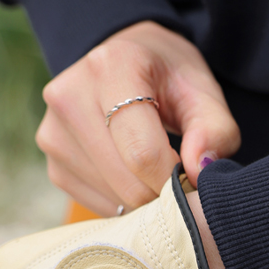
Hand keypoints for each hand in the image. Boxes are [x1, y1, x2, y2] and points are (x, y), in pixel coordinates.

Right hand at [36, 20, 240, 214]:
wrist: (122, 63)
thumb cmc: (167, 76)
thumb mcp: (201, 89)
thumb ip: (215, 129)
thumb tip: (200, 172)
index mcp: (111, 68)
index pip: (142, 152)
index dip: (174, 178)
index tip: (191, 175)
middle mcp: (69, 97)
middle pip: (126, 181)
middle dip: (161, 192)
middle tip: (177, 175)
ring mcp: (53, 133)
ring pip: (113, 198)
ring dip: (143, 198)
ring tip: (153, 167)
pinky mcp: (52, 164)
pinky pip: (97, 205)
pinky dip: (123, 202)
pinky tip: (131, 174)